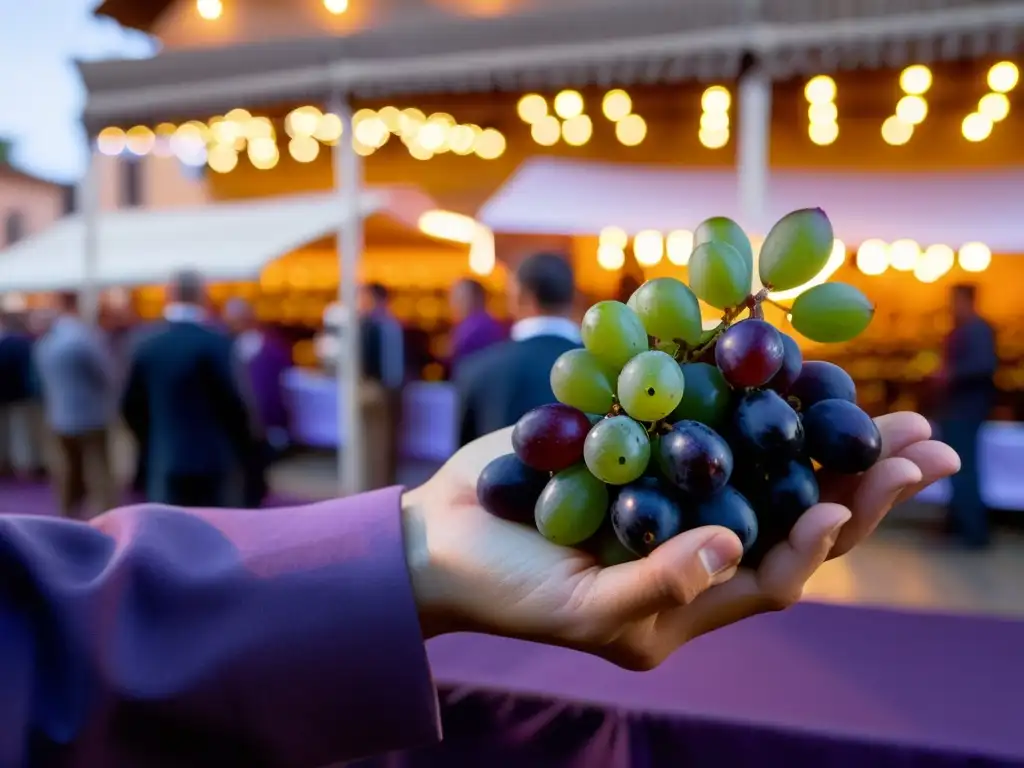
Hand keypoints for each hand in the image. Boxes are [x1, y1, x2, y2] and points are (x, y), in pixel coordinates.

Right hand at [401, 412, 958, 669]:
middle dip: (862, 484)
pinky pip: (711, 426)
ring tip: (892, 410)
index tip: (848, 495)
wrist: (440, 538)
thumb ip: (656, 584)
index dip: (817, 539)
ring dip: (827, 437)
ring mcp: (674, 497)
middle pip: (794, 516)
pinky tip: (790, 368)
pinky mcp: (647, 453)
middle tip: (925, 445)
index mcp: (688, 601)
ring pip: (766, 467)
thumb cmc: (505, 587)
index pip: (775, 574)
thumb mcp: (580, 605)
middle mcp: (695, 547)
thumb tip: (734, 547)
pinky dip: (751, 398)